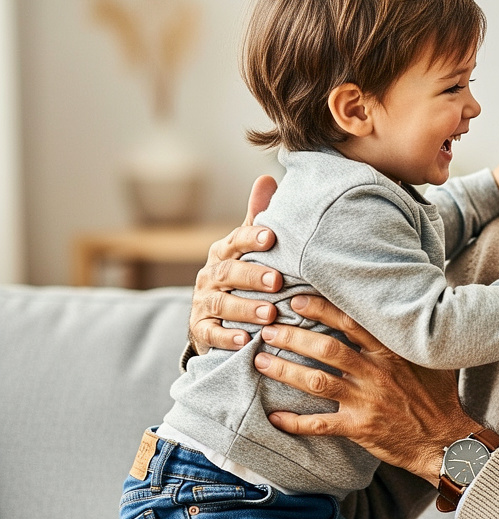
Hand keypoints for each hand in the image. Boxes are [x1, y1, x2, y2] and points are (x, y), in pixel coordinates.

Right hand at [189, 175, 282, 353]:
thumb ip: (257, 218)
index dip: (252, 238)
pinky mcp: (201, 330)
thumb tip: (267, 178)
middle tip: (277, 281)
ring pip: (221, 304)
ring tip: (269, 314)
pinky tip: (245, 341)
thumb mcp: (247, 248)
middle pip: (228, 273)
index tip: (272, 237)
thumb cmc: (241, 277)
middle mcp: (210, 276)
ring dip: (245, 309)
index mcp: (224, 252)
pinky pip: (210, 334)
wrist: (214, 317)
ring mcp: (203, 303)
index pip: (236, 241)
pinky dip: (227, 338)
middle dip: (252, 276)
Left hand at [253, 295, 479, 481]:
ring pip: (315, 381)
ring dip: (284, 370)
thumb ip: (407, 337)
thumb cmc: (437, 397)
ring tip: (261, 361)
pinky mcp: (359, 427)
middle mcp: (375, 372)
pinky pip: (319, 424)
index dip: (320, 308)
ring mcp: (365, 400)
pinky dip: (294, 422)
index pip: (350, 321)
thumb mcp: (429, 358)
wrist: (445, 439)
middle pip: (325, 348)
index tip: (296, 301)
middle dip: (292, 336)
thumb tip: (400, 308)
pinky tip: (274, 417)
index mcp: (391, 351)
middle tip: (268, 329)